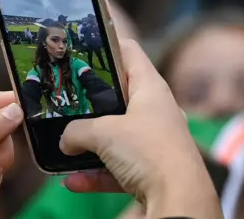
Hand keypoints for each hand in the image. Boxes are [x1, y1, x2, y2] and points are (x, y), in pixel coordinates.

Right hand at [59, 39, 221, 218]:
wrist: (179, 199)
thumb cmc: (147, 150)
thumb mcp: (103, 133)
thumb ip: (77, 131)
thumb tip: (64, 139)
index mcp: (150, 88)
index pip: (129, 51)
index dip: (107, 44)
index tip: (83, 48)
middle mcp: (155, 110)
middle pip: (120, 95)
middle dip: (93, 100)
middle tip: (68, 99)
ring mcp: (155, 140)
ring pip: (117, 135)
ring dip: (91, 144)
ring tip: (66, 146)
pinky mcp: (152, 167)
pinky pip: (119, 166)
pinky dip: (97, 173)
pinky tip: (73, 182)